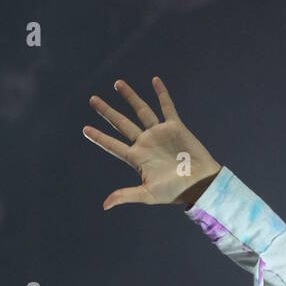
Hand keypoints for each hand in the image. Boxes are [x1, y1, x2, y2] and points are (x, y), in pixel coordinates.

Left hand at [82, 75, 220, 208]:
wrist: (200, 184)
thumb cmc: (175, 192)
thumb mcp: (148, 194)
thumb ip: (126, 195)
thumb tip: (105, 205)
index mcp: (137, 158)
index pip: (113, 145)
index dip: (99, 137)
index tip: (85, 129)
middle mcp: (145, 143)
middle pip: (121, 124)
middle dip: (107, 111)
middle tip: (92, 100)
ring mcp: (159, 133)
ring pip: (141, 111)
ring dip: (130, 97)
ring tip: (117, 83)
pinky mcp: (175, 127)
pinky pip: (167, 107)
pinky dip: (161, 93)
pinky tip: (155, 80)